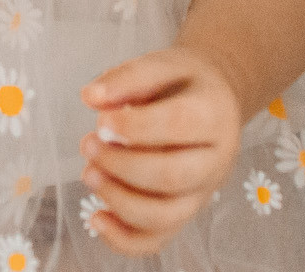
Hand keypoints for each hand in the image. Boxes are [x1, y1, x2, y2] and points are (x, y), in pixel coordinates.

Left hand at [77, 46, 243, 255]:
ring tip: (89, 173)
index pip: (178, 125)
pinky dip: (123, 239)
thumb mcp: (161, 64)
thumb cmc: (181, 83)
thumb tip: (91, 97)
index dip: (135, 126)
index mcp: (214, 114)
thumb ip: (127, 77)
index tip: (100, 119)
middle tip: (88, 143)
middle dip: (121, 165)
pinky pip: (157, 240)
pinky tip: (96, 218)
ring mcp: (202, 194)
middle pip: (171, 176)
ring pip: (165, 216)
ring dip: (118, 200)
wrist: (211, 102)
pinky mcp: (184, 214)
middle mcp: (216, 161)